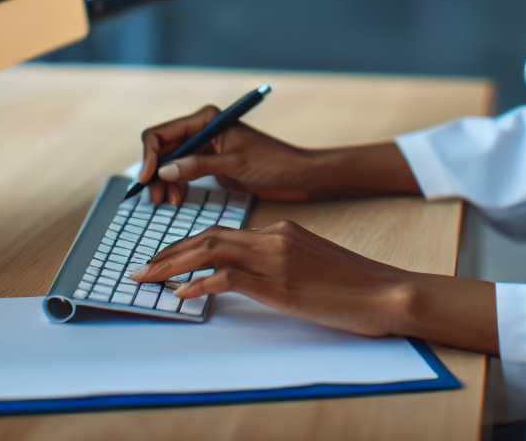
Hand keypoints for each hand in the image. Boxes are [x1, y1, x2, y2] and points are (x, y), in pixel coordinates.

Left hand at [131, 220, 415, 336]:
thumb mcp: (312, 265)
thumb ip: (281, 264)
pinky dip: (197, 284)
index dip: (188, 245)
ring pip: (209, 250)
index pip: (223, 232)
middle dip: (169, 252)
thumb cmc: (354, 285)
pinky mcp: (278, 281)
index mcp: (281, 230)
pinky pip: (226, 278)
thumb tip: (251, 279)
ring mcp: (275, 257)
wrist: (385, 291)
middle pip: (208, 236)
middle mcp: (274, 236)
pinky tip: (180, 295)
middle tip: (140, 267)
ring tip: (146, 278)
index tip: (164, 258)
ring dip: (171, 264)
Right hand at [137, 106, 323, 204]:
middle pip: (161, 149)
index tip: (146, 180)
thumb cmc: (272, 164)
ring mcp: (203, 147)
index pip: (161, 134)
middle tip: (155, 200)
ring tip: (168, 203)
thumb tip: (164, 171)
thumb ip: (197, 165)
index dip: (149, 156)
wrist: (297, 176)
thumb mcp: (233, 165)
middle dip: (154, 173)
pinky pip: (180, 172)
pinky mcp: (208, 163)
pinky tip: (177, 200)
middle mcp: (201, 129)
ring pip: (168, 163)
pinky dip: (175, 186)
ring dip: (163, 182)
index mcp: (206, 119)